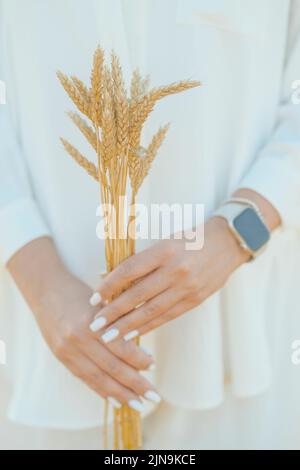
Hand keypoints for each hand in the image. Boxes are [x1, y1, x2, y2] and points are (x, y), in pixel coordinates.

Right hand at [8, 238, 159, 410]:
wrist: (45, 288)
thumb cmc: (79, 290)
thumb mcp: (101, 301)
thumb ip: (118, 323)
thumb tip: (141, 352)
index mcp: (91, 321)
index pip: (119, 347)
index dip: (138, 360)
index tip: (153, 366)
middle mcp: (78, 338)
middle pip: (111, 367)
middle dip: (134, 385)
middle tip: (154, 396)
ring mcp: (67, 350)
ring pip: (98, 378)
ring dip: (120, 394)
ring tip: (138, 405)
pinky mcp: (60, 356)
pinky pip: (84, 377)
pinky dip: (101, 390)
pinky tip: (115, 400)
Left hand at [89, 217, 248, 341]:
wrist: (229, 242)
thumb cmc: (191, 239)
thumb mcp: (166, 242)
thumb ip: (143, 260)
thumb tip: (112, 277)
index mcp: (165, 250)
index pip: (129, 270)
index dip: (109, 286)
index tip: (93, 299)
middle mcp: (176, 269)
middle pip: (138, 295)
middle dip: (114, 312)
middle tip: (95, 325)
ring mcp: (187, 287)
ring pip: (152, 310)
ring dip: (128, 325)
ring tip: (110, 336)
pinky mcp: (196, 299)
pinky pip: (168, 315)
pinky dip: (149, 326)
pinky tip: (135, 333)